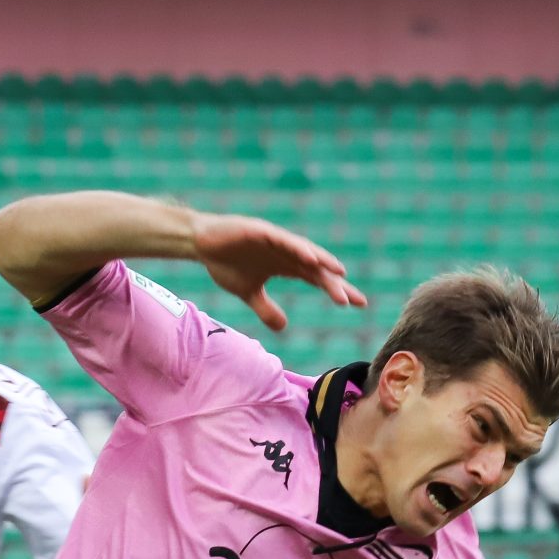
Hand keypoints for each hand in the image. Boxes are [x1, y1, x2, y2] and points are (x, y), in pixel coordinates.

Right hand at [190, 212, 365, 332]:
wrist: (200, 243)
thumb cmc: (225, 263)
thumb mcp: (249, 293)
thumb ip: (266, 309)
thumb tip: (283, 327)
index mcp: (286, 265)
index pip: (317, 279)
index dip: (337, 290)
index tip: (358, 304)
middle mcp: (286, 252)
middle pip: (317, 269)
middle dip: (336, 283)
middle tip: (354, 300)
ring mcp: (275, 240)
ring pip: (305, 252)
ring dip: (322, 262)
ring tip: (340, 274)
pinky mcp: (261, 231)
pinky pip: (283, 240)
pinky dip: (297, 247)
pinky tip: (310, 257)